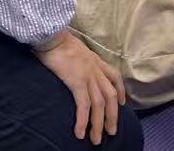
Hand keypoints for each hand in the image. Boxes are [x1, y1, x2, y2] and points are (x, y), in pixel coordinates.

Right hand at [36, 31, 124, 145]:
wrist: (52, 35)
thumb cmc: (58, 41)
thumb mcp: (75, 49)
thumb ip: (79, 59)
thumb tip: (74, 66)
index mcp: (95, 60)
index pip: (114, 77)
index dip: (120, 91)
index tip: (121, 103)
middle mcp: (96, 69)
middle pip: (110, 95)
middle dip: (112, 115)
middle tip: (111, 132)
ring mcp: (88, 75)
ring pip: (99, 104)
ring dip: (98, 124)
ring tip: (96, 139)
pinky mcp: (77, 81)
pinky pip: (84, 105)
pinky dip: (83, 121)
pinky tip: (80, 133)